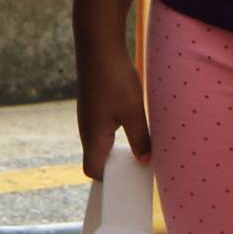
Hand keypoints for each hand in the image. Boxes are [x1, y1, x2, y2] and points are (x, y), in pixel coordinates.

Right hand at [75, 43, 151, 179]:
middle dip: (116, 171)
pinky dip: (117, 140)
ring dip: (118, 154)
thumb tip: (145, 161)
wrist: (98, 45)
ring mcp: (90, 118)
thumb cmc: (114, 79)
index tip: (126, 188)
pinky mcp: (95, 107)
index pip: (93, 170)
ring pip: (102, 145)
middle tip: (137, 177)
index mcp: (93, 136)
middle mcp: (87, 129)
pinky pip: (104, 132)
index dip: (107, 182)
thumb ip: (140, 139)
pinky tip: (135, 136)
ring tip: (140, 159)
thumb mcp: (133, 112)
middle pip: (98, 160)